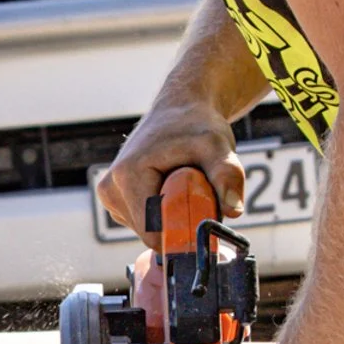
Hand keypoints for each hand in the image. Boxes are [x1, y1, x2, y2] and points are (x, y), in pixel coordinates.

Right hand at [96, 99, 244, 246]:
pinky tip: (171, 187)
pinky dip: (163, 214)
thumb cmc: (196, 124)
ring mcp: (110, 195)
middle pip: (150, 234)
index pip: (152, 232)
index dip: (182, 234)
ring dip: (172, 218)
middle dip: (179, 223)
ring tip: (183, 184)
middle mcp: (111, 188)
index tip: (205, 219)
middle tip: (200, 193)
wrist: (179, 109)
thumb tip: (234, 211)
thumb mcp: (217, 146)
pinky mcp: (116, 199)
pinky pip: (144, 223)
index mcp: (127, 176)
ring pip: (147, 231)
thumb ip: (227, 175)